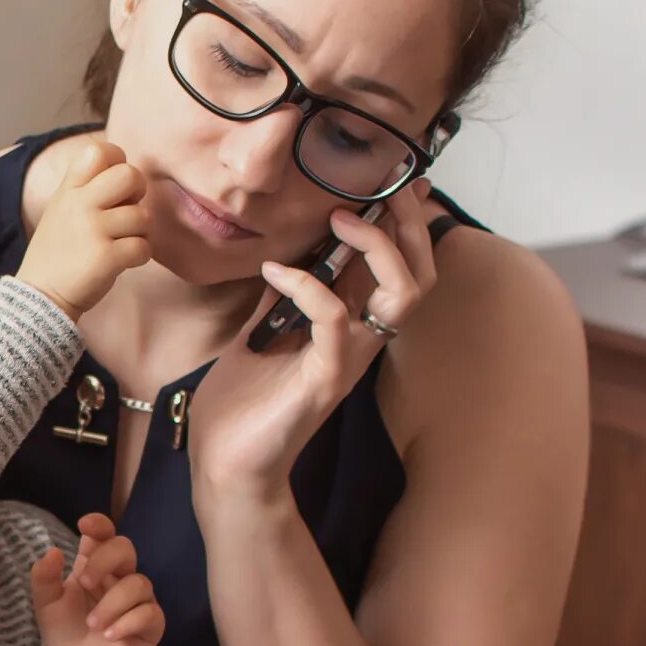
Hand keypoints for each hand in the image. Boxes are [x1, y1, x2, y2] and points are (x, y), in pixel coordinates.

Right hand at [15, 140, 150, 318]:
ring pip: (143, 216)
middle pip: (130, 175)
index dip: (118, 161)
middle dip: (138, 194)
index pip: (98, 151)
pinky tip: (124, 261)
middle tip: (126, 212)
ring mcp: (93, 230)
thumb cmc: (57, 253)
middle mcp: (80, 204)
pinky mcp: (107, 257)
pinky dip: (140, 255)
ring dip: (140, 232)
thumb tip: (125, 174)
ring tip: (121, 243)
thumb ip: (85, 189)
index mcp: (69, 190)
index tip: (116, 185)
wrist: (40, 296)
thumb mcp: (60, 210)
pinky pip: (144, 247)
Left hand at [31, 513, 161, 645]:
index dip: (100, 524)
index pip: (104, 536)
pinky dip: (127, 623)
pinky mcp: (151, 623)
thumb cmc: (65, 631)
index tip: (85, 525)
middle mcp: (119, 577)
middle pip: (125, 548)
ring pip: (139, 583)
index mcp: (93, 566)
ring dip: (112, 603)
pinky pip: (149, 613)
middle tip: (84, 582)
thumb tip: (52, 551)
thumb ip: (44, 578)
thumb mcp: (46, 605)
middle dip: (105, 560)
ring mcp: (138, 599)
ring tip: (93, 625)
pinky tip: (109, 635)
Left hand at [188, 179, 439, 504]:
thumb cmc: (245, 401)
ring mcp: (348, 360)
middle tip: (378, 193)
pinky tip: (276, 271)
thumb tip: (291, 250)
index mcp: (352, 325)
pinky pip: (334, 321)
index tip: (397, 183)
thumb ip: (287, 294)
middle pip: (419, 275)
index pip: (402, 267)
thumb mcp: (266, 330)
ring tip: (339, 221)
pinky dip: (308, 286)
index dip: (407, 223)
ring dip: (377, 248)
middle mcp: (362, 341)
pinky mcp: (324, 380)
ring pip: (401, 296)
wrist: (225, 461)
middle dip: (407, 224)